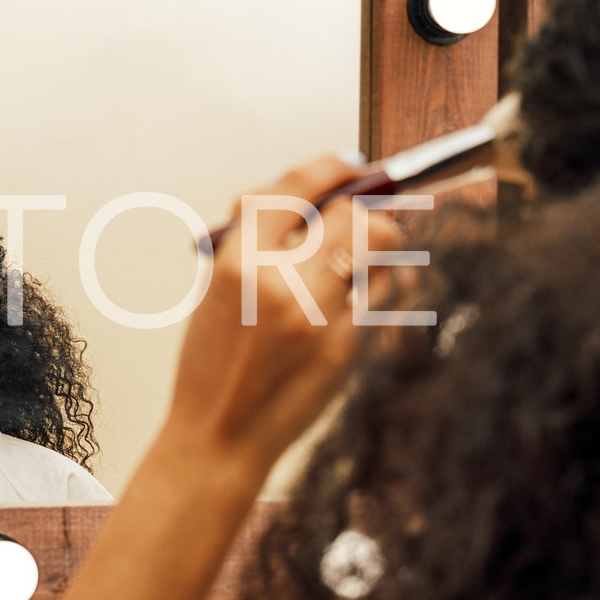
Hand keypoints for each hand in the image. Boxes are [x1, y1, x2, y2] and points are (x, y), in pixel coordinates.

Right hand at [166, 156, 401, 479]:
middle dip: (365, 212)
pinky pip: (386, 295)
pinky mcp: (344, 345)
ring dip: (381, 250)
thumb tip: (311, 196)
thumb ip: (255, 240)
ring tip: (363, 266)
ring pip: (381, 249)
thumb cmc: (214, 363)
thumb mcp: (216, 290)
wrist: (219, 433)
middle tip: (364, 221)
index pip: (294, 188)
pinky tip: (363, 303)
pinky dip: (383, 289)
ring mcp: (315, 314)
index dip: (330, 167)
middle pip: (353, 213)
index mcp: (235, 260)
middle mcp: (277, 281)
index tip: (350, 165)